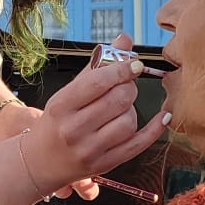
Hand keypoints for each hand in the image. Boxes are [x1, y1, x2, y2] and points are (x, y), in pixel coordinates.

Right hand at [21, 33, 170, 195]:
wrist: (41, 160)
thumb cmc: (57, 121)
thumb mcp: (68, 92)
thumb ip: (97, 67)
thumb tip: (124, 39)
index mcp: (62, 106)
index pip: (98, 82)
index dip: (122, 69)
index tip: (134, 64)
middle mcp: (73, 129)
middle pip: (118, 100)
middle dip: (129, 88)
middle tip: (126, 86)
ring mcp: (89, 150)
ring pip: (129, 122)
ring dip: (132, 110)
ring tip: (121, 109)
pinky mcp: (104, 165)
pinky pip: (138, 144)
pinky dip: (155, 129)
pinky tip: (163, 116)